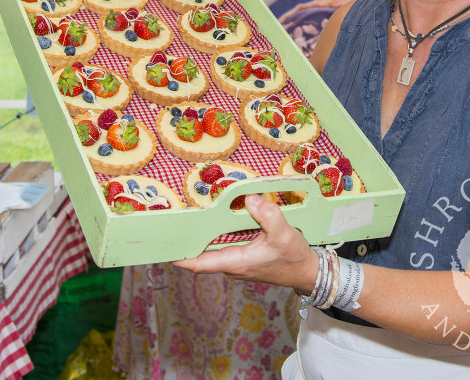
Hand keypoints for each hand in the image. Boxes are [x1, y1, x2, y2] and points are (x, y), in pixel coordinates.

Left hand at [174, 194, 317, 293]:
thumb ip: (268, 215)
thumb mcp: (284, 234)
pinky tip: (213, 220)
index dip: (181, 256)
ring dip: (201, 236)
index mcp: (237, 262)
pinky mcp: (243, 257)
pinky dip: (215, 235)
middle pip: (202, 255)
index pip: (201, 263)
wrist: (306, 271)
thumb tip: (250, 198)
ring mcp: (237, 262)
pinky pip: (223, 246)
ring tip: (185, 218)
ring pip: (212, 249)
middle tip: (169, 222)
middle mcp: (232, 264)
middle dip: (187, 240)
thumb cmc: (293, 257)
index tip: (163, 248)